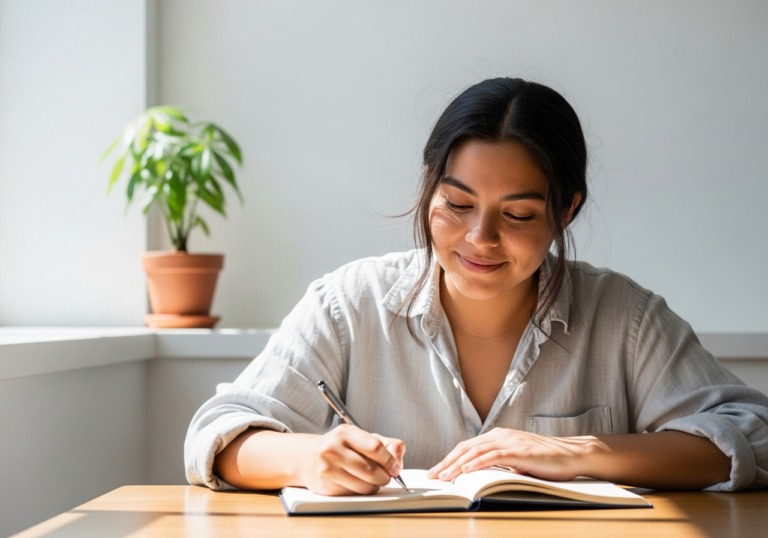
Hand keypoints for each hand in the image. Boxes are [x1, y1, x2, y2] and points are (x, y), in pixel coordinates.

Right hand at [298, 424, 405, 495]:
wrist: (307, 458)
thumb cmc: (339, 447)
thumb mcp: (362, 438)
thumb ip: (386, 444)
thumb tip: (399, 455)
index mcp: (345, 432)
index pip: (375, 447)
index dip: (390, 461)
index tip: (395, 467)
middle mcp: (333, 449)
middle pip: (371, 470)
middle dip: (385, 477)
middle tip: (386, 476)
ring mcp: (327, 468)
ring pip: (364, 486)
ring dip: (374, 486)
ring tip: (370, 479)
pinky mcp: (325, 486)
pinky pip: (354, 494)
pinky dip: (361, 491)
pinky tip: (355, 482)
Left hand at [426, 427, 593, 481]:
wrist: (573, 455)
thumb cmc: (547, 460)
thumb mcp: (517, 461)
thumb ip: (500, 463)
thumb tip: (481, 475)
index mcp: (498, 436)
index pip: (467, 447)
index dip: (449, 458)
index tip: (436, 470)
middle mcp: (501, 435)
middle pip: (466, 448)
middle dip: (447, 462)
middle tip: (432, 475)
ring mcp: (510, 442)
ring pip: (476, 452)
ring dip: (457, 464)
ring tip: (444, 475)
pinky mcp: (520, 451)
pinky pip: (493, 456)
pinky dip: (477, 463)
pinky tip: (466, 470)